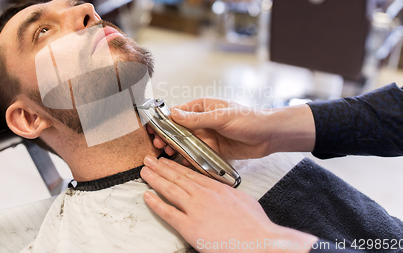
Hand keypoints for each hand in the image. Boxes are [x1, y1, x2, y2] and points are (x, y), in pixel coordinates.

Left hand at [140, 155, 317, 252]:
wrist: (258, 241)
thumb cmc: (255, 225)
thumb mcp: (243, 199)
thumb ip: (228, 193)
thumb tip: (223, 192)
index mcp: (216, 188)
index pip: (191, 173)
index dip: (176, 166)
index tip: (166, 161)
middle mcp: (203, 195)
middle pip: (177, 177)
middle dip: (161, 168)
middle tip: (149, 160)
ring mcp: (195, 209)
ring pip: (170, 190)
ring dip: (155, 179)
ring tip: (145, 172)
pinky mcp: (190, 226)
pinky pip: (168, 212)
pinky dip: (156, 203)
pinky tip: (147, 196)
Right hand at [148, 98, 315, 159]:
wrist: (270, 136)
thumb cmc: (249, 119)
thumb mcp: (222, 117)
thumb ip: (197, 119)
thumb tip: (175, 115)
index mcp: (202, 107)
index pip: (177, 113)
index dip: (164, 121)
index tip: (152, 129)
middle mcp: (202, 122)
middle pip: (179, 130)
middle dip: (167, 137)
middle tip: (158, 146)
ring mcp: (207, 136)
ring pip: (186, 144)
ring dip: (176, 149)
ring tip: (167, 156)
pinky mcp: (213, 150)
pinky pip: (197, 155)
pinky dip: (189, 159)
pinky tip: (181, 164)